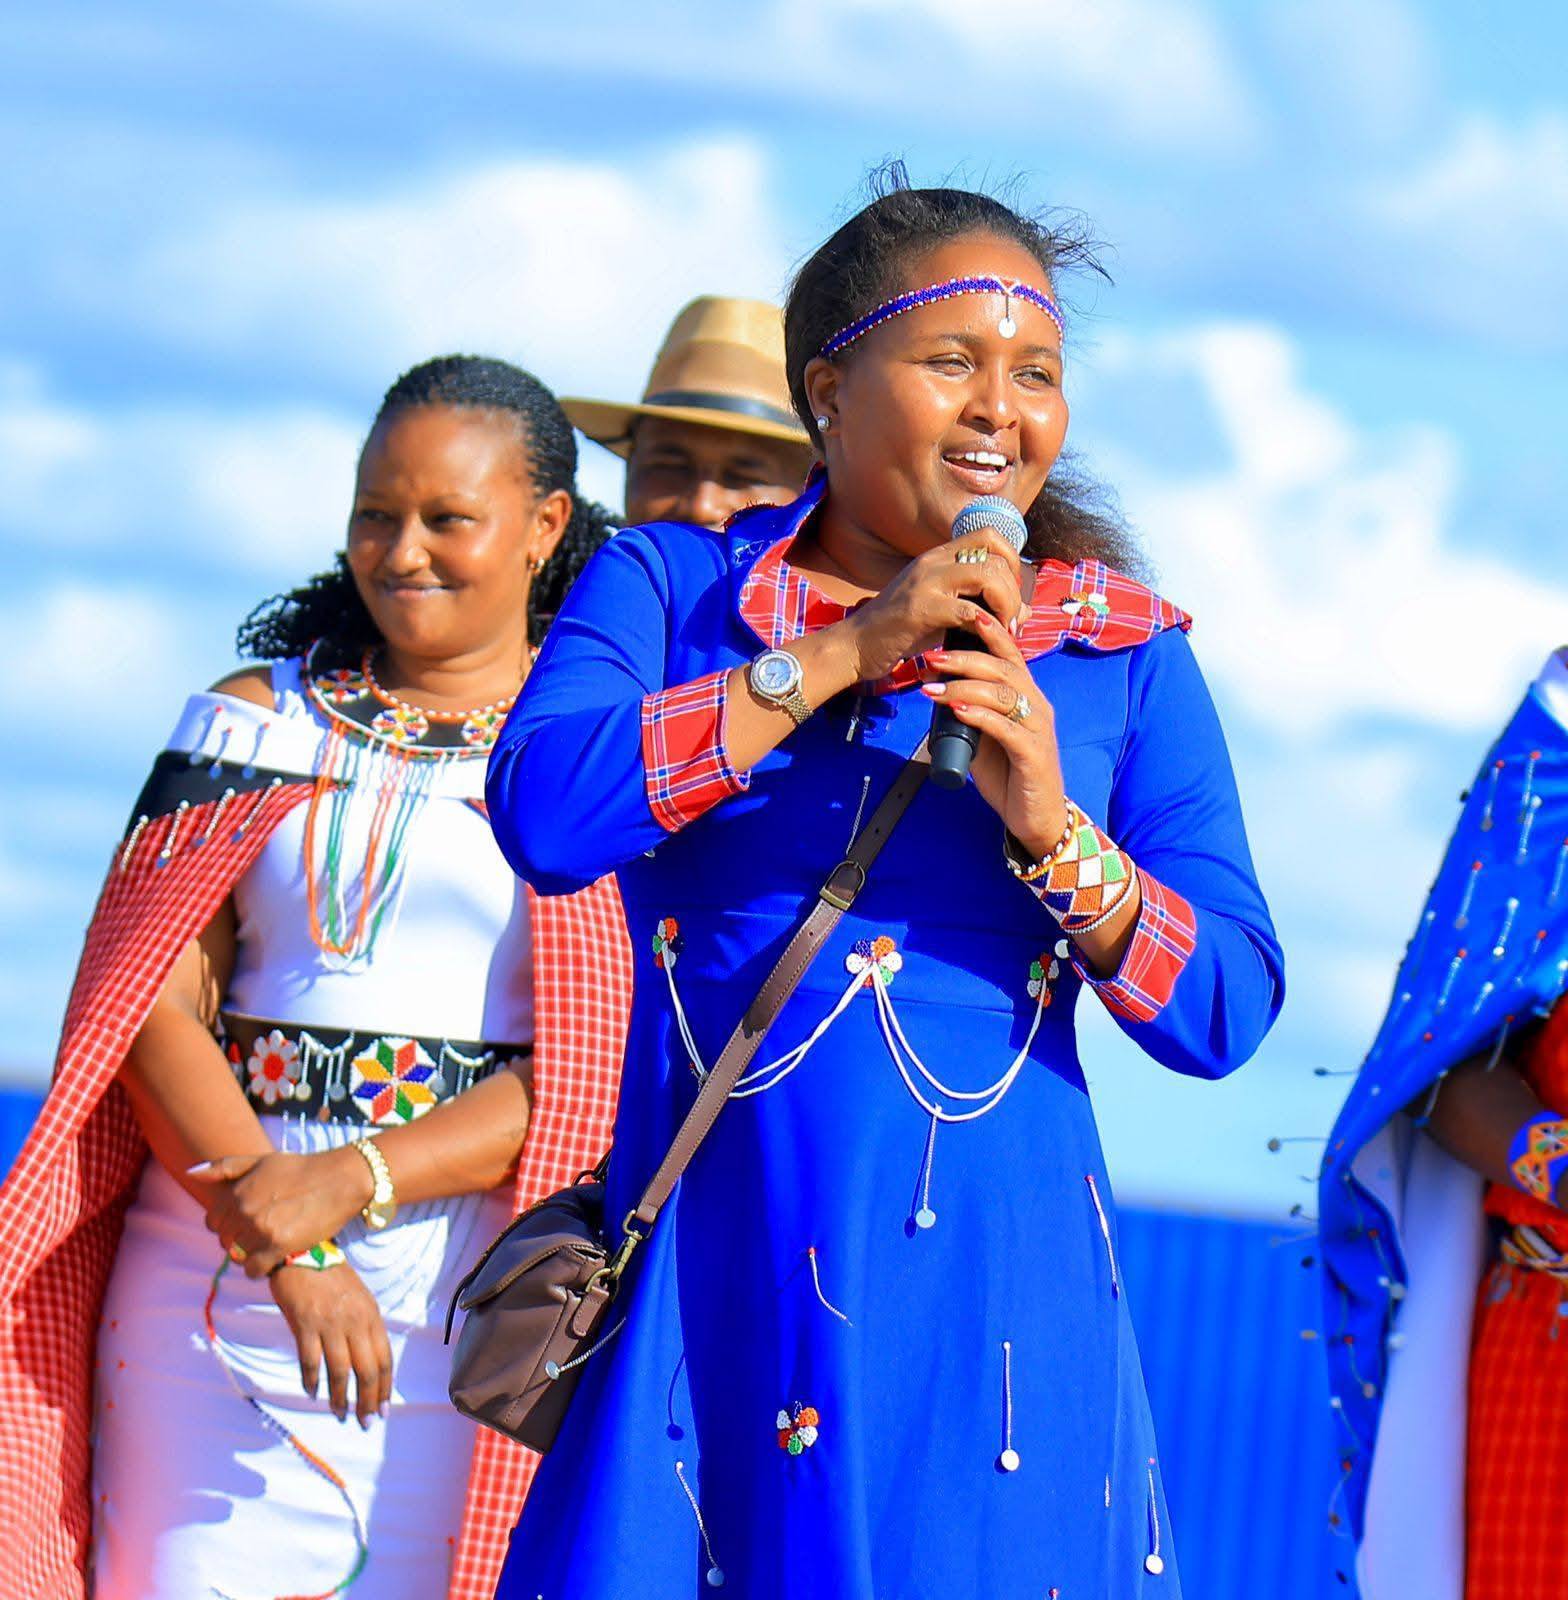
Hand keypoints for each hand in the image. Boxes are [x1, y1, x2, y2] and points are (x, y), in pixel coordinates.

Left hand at [192, 1147, 372, 1277]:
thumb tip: (191, 1173)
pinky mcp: (279, 1246)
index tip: (247, 1220)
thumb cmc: (301, 1168)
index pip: (213, 1222)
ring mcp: (261, 1230)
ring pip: (239, 1257)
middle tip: (262, 1231)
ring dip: (252, 1253)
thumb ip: (225, 1167)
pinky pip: (254, 1270)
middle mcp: (245, 1212)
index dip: (228, 1223)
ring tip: (270, 1242)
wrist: (340, 1179)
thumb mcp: (261, 1161)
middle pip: (225, 1241)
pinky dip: (261, 1268)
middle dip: (239, 1239)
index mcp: (237, 1192)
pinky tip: (274, 1256)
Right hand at [269, 1259, 392, 1426]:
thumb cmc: (331, 1277)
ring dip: (341, 1399)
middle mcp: (355, 1322)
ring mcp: (330, 1324)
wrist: (302, 1252)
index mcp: (372, 1316)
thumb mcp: (359, 1298)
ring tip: (340, 1415)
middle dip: (368, 1401)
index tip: (384, 1409)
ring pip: (340, 1372)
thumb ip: (365, 1327)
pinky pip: (311, 1362)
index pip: (385, 1359)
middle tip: (365, 1422)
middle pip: (367, 1370)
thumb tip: (369, 1361)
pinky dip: (312, 1382)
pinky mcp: (305, 1325)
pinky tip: (313, 1394)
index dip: (385, 1387)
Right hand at [841, 528, 1028, 684]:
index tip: (1012, 594)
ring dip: (1005, 604)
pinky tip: (984, 640)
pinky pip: (968, 611)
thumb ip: (979, 605)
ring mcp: (926, 583)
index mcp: (938, 557)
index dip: (1012, 560)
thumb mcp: (942, 610)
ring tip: (1004, 628)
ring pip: (987, 575)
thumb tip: (1025, 610)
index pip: (990, 535)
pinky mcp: (920, 609)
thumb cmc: (899, 632)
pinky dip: (985, 625)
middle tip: (1012, 618)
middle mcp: (933, 562)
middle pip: (995, 554)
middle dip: (1014, 589)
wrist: (854, 645)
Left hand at [919, 609, 1068, 855]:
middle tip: (931, 659)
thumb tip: (938, 692)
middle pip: (1003, 669)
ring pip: (1003, 694)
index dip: (988, 633)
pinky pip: (1006, 727)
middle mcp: (1036, 705)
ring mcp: (1037, 728)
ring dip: (964, 687)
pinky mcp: (1033, 754)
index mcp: (1026, 696)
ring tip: (932, 689)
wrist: (1035, 818)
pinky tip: (957, 711)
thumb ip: (969, 713)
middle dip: (964, 659)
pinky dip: (980, 716)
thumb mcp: (984, 738)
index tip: (960, 617)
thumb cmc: (1010, 775)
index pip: (1009, 655)